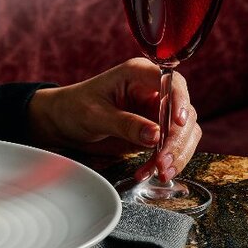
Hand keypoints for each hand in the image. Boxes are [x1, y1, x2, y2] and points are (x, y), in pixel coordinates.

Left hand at [27, 57, 201, 181]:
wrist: (63, 122)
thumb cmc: (74, 108)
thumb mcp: (95, 115)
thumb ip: (125, 124)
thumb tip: (155, 136)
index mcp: (139, 74)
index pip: (172, 84)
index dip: (180, 102)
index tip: (177, 123)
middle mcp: (154, 91)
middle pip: (185, 113)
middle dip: (177, 140)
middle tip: (162, 162)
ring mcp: (157, 113)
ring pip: (185, 133)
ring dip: (176, 155)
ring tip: (159, 173)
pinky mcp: (155, 133)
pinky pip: (171, 148)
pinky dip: (165, 162)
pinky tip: (148, 172)